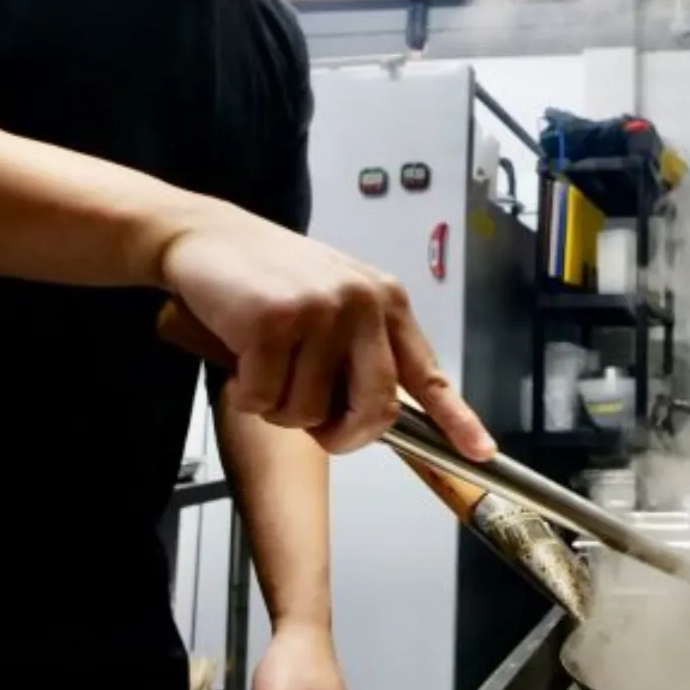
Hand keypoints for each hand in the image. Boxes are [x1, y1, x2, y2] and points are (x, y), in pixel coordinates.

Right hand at [156, 202, 491, 457]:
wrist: (208, 236)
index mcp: (387, 302)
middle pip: (376, 409)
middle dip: (342, 436)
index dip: (457, 419)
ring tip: (265, 364)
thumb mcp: (335, 303)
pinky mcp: (274, 321)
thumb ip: (361, 351)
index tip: (480, 452)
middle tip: (315, 427)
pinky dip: (246, 393)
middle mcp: (363, 304)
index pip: (429, 374)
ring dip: (278, 408)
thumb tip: (375, 419)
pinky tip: (241, 356)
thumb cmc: (270, 278)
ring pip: (309, 412)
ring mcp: (320, 311)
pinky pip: (263, 399)